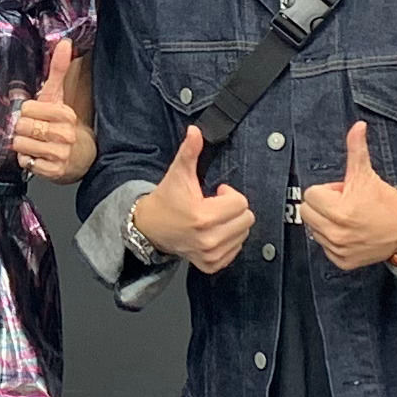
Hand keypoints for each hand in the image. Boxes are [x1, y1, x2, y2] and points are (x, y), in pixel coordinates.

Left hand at [9, 41, 92, 180]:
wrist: (81, 156)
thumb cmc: (63, 123)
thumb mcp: (59, 97)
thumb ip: (58, 69)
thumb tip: (65, 42)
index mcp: (64, 113)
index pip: (27, 109)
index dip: (28, 113)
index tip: (37, 116)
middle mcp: (64, 134)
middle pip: (21, 127)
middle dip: (23, 130)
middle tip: (34, 131)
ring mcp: (60, 154)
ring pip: (20, 145)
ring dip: (23, 146)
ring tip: (36, 144)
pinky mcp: (54, 171)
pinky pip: (25, 163)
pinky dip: (27, 160)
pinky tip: (38, 157)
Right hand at [130, 124, 255, 274]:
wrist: (149, 228)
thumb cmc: (166, 200)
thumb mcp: (178, 174)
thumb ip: (190, 152)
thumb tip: (196, 131)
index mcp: (204, 217)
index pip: (241, 203)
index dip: (230, 194)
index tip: (216, 192)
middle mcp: (209, 239)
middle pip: (246, 220)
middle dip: (234, 209)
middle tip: (215, 205)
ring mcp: (210, 255)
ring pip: (243, 235)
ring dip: (233, 225)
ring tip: (213, 219)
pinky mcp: (210, 264)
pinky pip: (235, 251)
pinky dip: (228, 241)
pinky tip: (213, 233)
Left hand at [301, 121, 396, 273]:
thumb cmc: (386, 202)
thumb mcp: (367, 174)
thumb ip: (357, 149)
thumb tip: (357, 126)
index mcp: (339, 210)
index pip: (311, 194)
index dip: (327, 191)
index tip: (343, 192)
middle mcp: (336, 233)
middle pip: (307, 212)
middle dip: (323, 205)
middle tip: (344, 204)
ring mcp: (339, 249)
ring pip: (314, 230)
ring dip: (327, 222)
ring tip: (349, 218)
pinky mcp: (342, 262)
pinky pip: (324, 247)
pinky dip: (334, 240)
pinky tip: (351, 232)